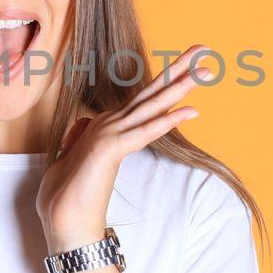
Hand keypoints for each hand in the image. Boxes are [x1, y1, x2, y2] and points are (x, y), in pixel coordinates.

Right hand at [35, 43, 213, 252]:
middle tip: (204, 48)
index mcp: (107, 127)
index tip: (191, 67)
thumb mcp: (81, 161)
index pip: (144, 100)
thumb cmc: (73, 195)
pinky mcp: (109, 149)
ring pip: (151, 104)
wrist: (66, 224)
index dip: (167, 81)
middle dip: (179, 70)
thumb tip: (85, 125)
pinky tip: (191, 110)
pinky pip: (145, 132)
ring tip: (205, 68)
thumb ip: (84, 140)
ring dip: (179, 85)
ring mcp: (108, 134)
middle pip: (151, 92)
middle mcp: (109, 124)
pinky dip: (168, 120)